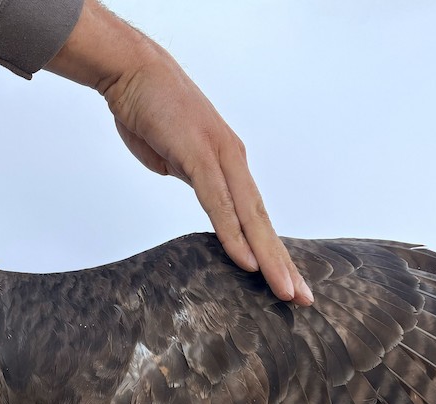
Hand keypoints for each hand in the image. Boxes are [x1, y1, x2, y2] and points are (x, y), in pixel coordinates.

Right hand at [46, 2, 313, 305]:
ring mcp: (219, 158)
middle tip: (302, 300)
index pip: (255, 218)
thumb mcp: (174, 158)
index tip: (287, 284)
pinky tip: (247, 260)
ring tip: (285, 291)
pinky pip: (219, 203)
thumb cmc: (151, 113)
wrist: (133, 71)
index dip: (273, 253)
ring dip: (268, 258)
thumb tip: (198, 193)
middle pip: (262, 224)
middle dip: (284, 265)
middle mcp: (233, 162)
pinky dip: (234, 233)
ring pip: (249, 218)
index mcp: (228, 166)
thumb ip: (191, 178)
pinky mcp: (198, 155)